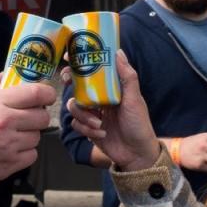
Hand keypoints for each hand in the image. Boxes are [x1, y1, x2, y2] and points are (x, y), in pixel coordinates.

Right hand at [0, 73, 54, 194]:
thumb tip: (6, 74)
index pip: (36, 93)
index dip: (47, 94)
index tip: (45, 97)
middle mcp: (6, 121)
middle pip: (42, 116)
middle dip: (37, 117)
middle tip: (24, 119)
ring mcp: (9, 145)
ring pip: (37, 137)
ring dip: (28, 137)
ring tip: (10, 138)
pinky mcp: (10, 164)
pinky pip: (32, 155)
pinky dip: (24, 154)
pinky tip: (9, 151)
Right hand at [65, 51, 160, 170]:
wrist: (136, 154)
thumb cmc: (139, 124)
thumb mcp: (134, 99)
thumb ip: (127, 76)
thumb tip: (118, 52)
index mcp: (110, 88)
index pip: (93, 70)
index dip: (80, 63)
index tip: (68, 56)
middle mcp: (99, 98)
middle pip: (77, 86)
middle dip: (71, 85)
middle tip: (68, 83)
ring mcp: (92, 113)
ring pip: (74, 106)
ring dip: (84, 116)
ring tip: (99, 124)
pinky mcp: (87, 128)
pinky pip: (76, 124)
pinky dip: (87, 129)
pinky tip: (101, 134)